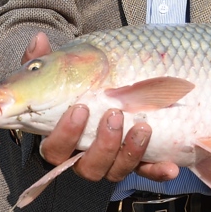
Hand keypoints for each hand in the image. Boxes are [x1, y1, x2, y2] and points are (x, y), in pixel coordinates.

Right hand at [22, 32, 179, 182]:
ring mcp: (112, 162)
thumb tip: (39, 39)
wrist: (101, 90)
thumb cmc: (74, 85)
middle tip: (115, 114)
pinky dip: (157, 172)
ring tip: (144, 126)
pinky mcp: (136, 162)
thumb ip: (43, 60)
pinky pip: (146, 172)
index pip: (55, 150)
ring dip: (130, 153)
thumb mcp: (58, 71)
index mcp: (63, 140)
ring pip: (116, 171)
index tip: (81, 107)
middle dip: (103, 144)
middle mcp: (86, 157)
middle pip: (88, 167)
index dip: (66, 134)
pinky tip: (171, 168)